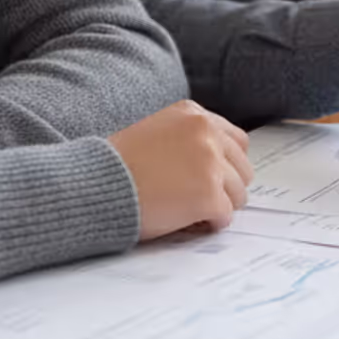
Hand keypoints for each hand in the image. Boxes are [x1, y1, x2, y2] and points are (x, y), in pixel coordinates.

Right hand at [107, 100, 253, 238]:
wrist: (95, 185)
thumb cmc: (117, 165)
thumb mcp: (156, 132)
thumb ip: (189, 139)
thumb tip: (221, 164)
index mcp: (193, 114)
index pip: (237, 141)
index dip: (227, 165)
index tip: (213, 179)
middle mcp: (206, 133)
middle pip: (243, 169)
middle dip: (226, 187)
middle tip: (202, 200)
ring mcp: (210, 164)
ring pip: (239, 194)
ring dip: (219, 206)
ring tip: (191, 211)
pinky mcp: (209, 195)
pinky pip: (226, 216)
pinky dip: (211, 224)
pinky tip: (190, 223)